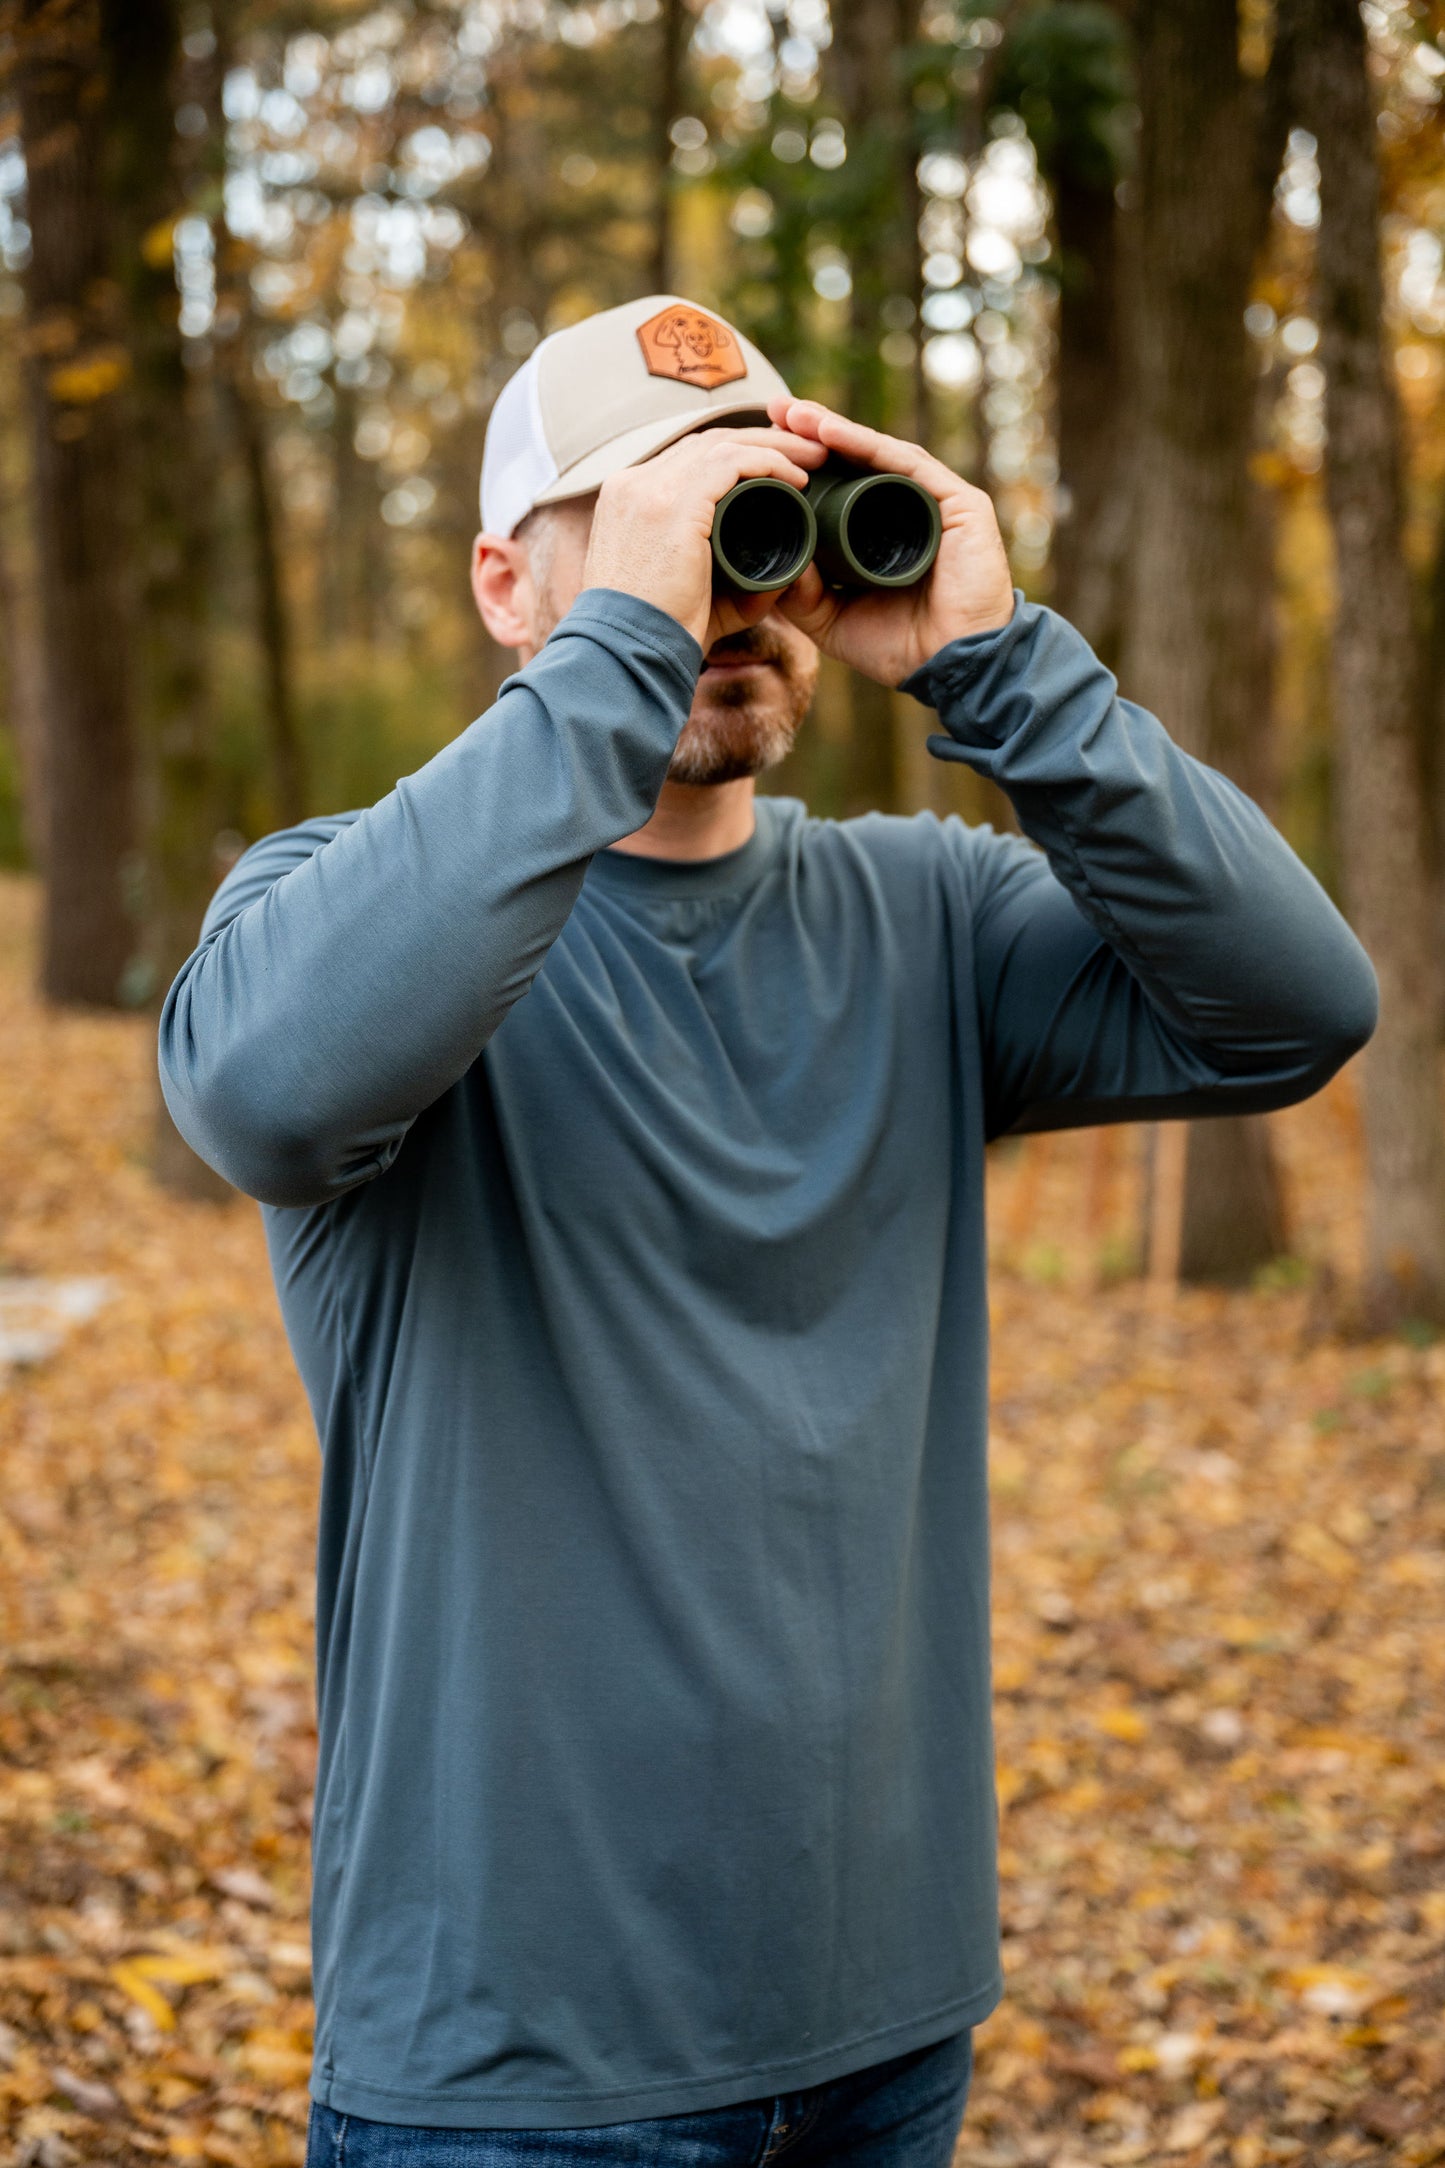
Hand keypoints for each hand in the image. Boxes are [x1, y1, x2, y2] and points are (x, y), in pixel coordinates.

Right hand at [581, 425, 826, 651]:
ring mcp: (647, 489)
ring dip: (775, 446)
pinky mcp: (671, 505)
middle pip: (706, 442)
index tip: (778, 467)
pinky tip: (795, 477)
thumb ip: (732, 585)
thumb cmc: (655, 638)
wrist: (623, 656)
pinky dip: (768, 463)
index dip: (736, 455)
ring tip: (814, 459)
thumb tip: (783, 577)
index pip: (687, 459)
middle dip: (762, 440)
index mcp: (627, 500)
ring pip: (722, 444)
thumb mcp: (691, 599)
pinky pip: (730, 463)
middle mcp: (632, 485)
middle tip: (808, 452)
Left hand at [764, 398, 1014, 685]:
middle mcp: (910, 508)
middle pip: (858, 459)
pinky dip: (869, 446)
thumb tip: (769, 556)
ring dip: (834, 429)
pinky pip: (908, 465)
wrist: (954, 668)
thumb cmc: (903, 647)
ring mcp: (936, 501)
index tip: (762, 443)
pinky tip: (832, 432)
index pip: (842, 484)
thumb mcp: (834, 621)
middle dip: (814, 430)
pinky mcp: (960, 502)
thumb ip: (803, 594)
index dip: (805, 460)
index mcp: (884, 530)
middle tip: (772, 408)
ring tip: (794, 413)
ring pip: (879, 453)